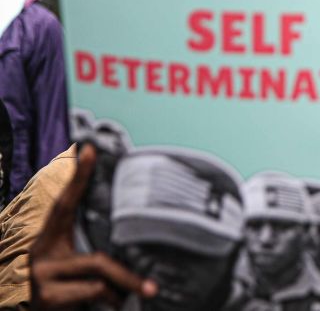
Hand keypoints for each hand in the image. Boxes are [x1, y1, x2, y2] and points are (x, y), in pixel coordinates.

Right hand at [29, 143, 157, 308]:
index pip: (65, 204)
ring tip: (138, 297)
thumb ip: (92, 257)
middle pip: (96, 253)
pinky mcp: (47, 296)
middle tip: (153, 286)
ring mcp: (42, 275)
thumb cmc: (59, 292)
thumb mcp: (71, 268)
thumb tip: (135, 247)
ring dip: (122, 286)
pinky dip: (109, 297)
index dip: (77, 178)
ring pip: (99, 269)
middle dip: (127, 272)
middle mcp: (42, 253)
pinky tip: (113, 304)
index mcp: (49, 240)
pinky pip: (93, 289)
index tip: (89, 150)